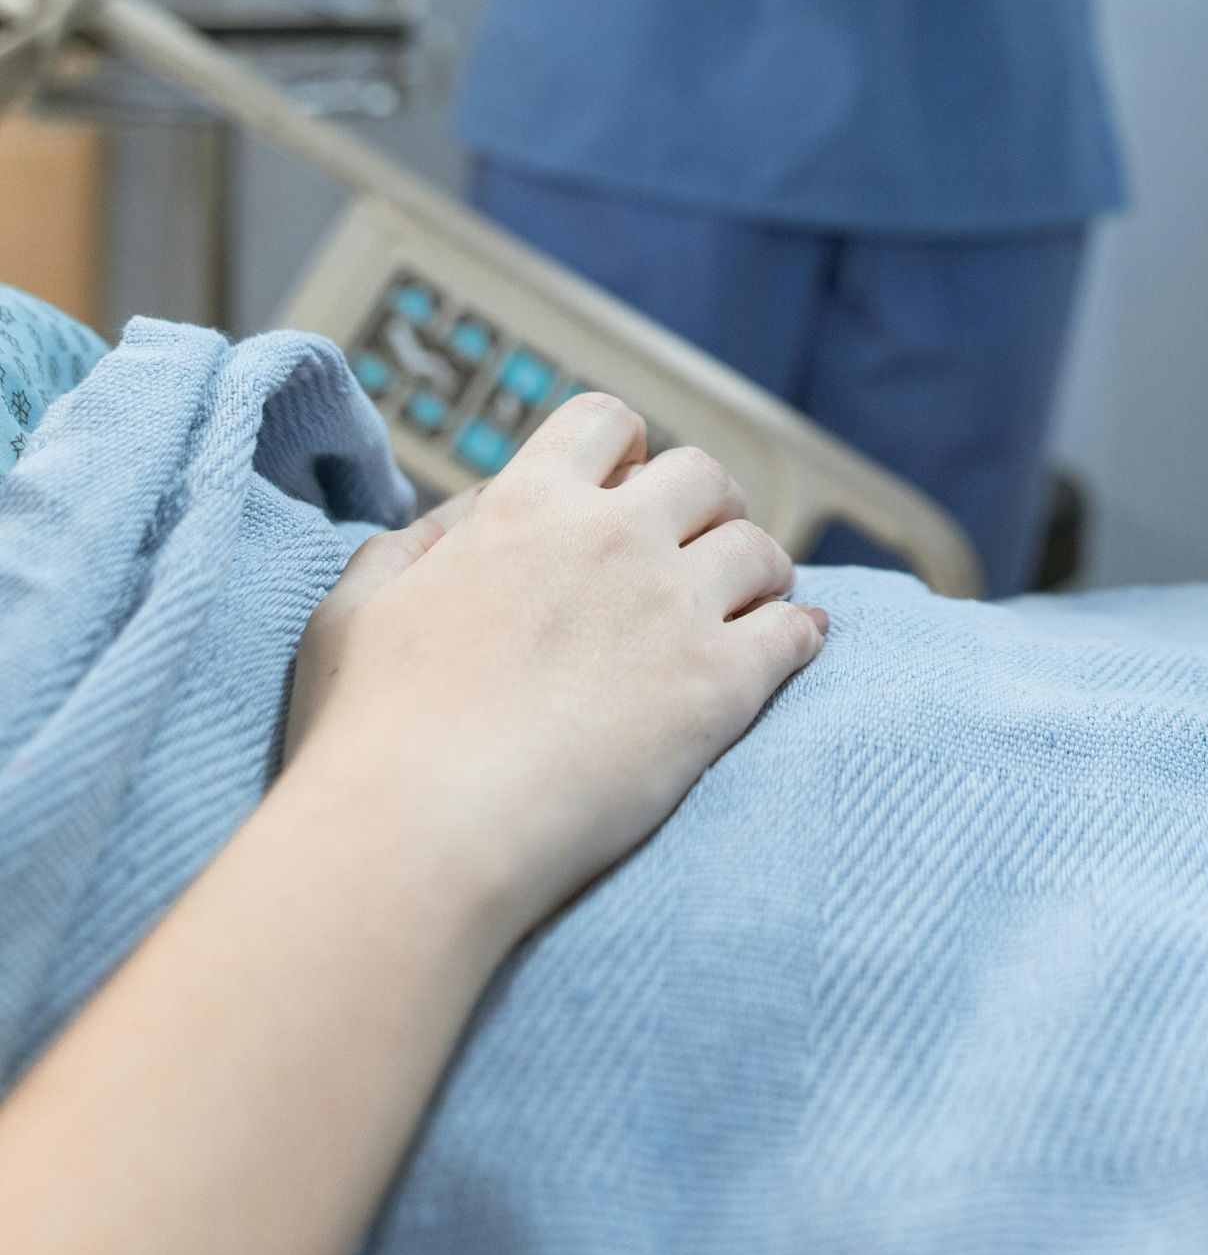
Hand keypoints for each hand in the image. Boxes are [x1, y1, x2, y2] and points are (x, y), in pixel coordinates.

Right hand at [283, 396, 827, 945]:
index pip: (605, 421)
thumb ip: (416, 544)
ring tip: (751, 599)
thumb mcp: (356, 606)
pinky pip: (794, 632)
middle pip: (702, 475)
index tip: (625, 484)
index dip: (622, 449)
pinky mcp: (719, 687)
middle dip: (703, 504)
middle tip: (695, 548)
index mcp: (527, 505)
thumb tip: (471, 516)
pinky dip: (802, 631)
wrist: (421, 833)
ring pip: (759, 548)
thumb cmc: (368, 731)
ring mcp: (674, 608)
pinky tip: (799, 641)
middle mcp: (614, 537)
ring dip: (757, 568)